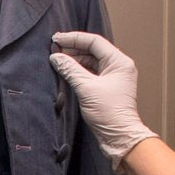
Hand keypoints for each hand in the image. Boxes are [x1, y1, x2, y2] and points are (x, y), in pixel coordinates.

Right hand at [50, 30, 159, 169]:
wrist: (119, 136)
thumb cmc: (109, 113)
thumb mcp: (86, 88)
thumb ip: (70, 70)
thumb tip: (56, 57)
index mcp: (119, 62)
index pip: (94, 42)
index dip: (74, 38)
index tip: (57, 39)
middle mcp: (118, 66)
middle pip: (93, 50)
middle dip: (73, 48)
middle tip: (54, 49)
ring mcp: (113, 77)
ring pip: (91, 61)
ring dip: (75, 60)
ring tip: (58, 59)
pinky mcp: (107, 87)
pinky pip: (91, 73)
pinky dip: (79, 70)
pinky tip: (66, 71)